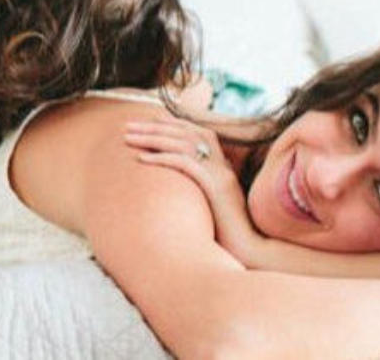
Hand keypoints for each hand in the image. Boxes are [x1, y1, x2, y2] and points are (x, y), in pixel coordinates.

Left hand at [122, 117, 265, 256]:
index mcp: (222, 168)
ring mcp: (221, 175)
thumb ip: (195, 195)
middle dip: (154, 127)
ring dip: (152, 138)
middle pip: (187, 133)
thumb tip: (170, 195)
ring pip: (184, 142)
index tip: (144, 125)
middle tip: (127, 126)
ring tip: (127, 138)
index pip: (196, 133)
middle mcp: (223, 166)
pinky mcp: (217, 187)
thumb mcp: (209, 210)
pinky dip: (162, 158)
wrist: (252, 254)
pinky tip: (141, 160)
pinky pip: (186, 163)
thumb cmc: (227, 239)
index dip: (170, 125)